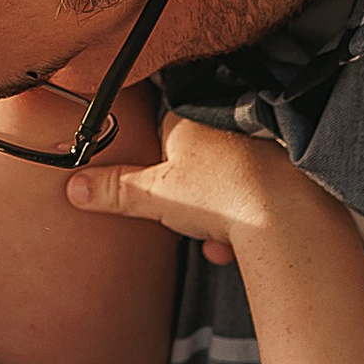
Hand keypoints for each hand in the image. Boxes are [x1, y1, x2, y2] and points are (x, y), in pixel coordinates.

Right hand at [66, 110, 314, 263]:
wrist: (289, 212)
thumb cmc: (221, 194)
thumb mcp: (154, 196)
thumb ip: (113, 191)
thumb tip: (74, 187)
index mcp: (191, 117)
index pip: (163, 132)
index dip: (157, 167)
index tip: (159, 190)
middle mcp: (227, 122)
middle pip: (195, 163)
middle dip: (189, 198)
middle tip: (188, 219)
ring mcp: (259, 144)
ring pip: (225, 185)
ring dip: (217, 218)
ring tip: (217, 237)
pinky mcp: (285, 169)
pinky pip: (254, 197)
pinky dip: (244, 222)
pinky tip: (237, 245)